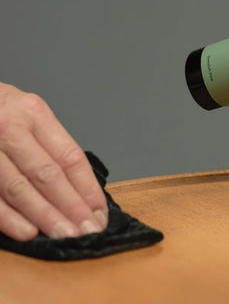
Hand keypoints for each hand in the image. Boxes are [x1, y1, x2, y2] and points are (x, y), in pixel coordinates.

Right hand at [0, 83, 107, 240]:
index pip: (69, 156)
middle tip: (88, 230)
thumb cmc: (0, 111)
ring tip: (65, 235)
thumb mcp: (28, 114)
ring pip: (19, 188)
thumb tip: (79, 188)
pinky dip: (9, 218)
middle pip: (47, 173)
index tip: (99, 210)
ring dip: (44, 216)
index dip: (87, 187)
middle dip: (71, 206)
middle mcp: (11, 128)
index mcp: (34, 113)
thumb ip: (49, 145)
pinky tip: (28, 232)